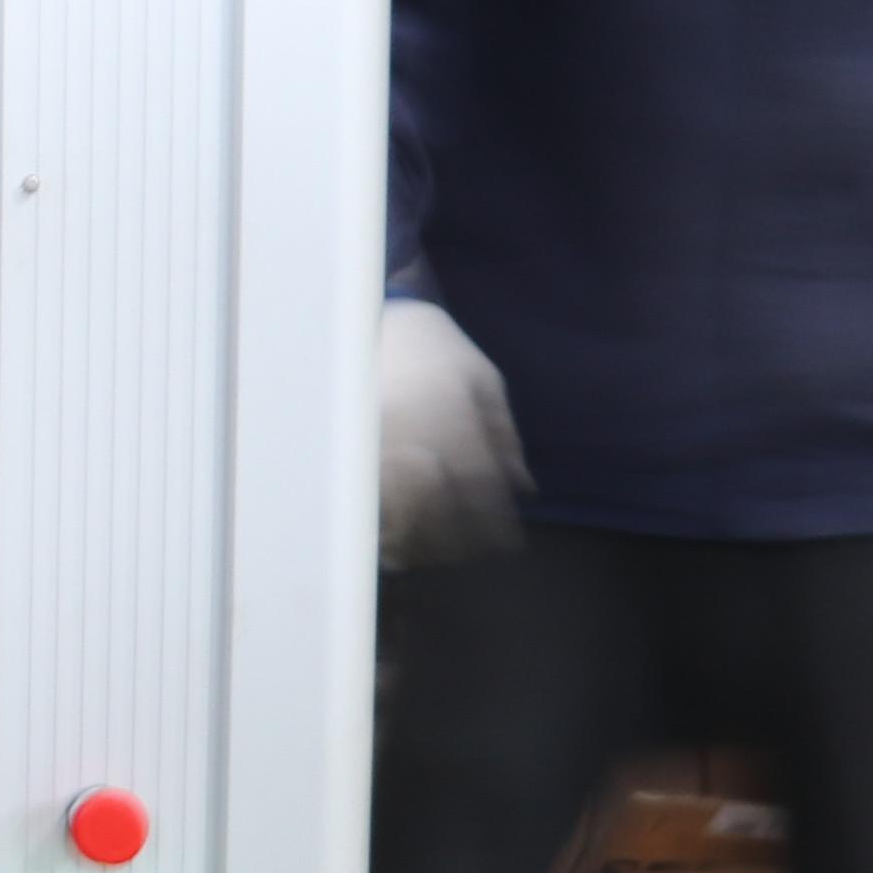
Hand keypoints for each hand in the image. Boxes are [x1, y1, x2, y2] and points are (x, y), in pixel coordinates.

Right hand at [375, 295, 525, 564]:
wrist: (371, 313)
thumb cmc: (437, 348)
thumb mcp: (485, 379)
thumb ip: (506, 435)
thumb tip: (524, 489)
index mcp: (458, 422)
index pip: (484, 490)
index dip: (496, 525)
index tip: (505, 547)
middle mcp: (419, 438)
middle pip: (440, 510)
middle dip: (453, 542)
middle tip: (462, 558)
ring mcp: (379, 443)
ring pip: (396, 509)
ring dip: (408, 541)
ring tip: (414, 559)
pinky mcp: (348, 442)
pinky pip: (360, 493)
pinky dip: (369, 521)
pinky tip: (375, 537)